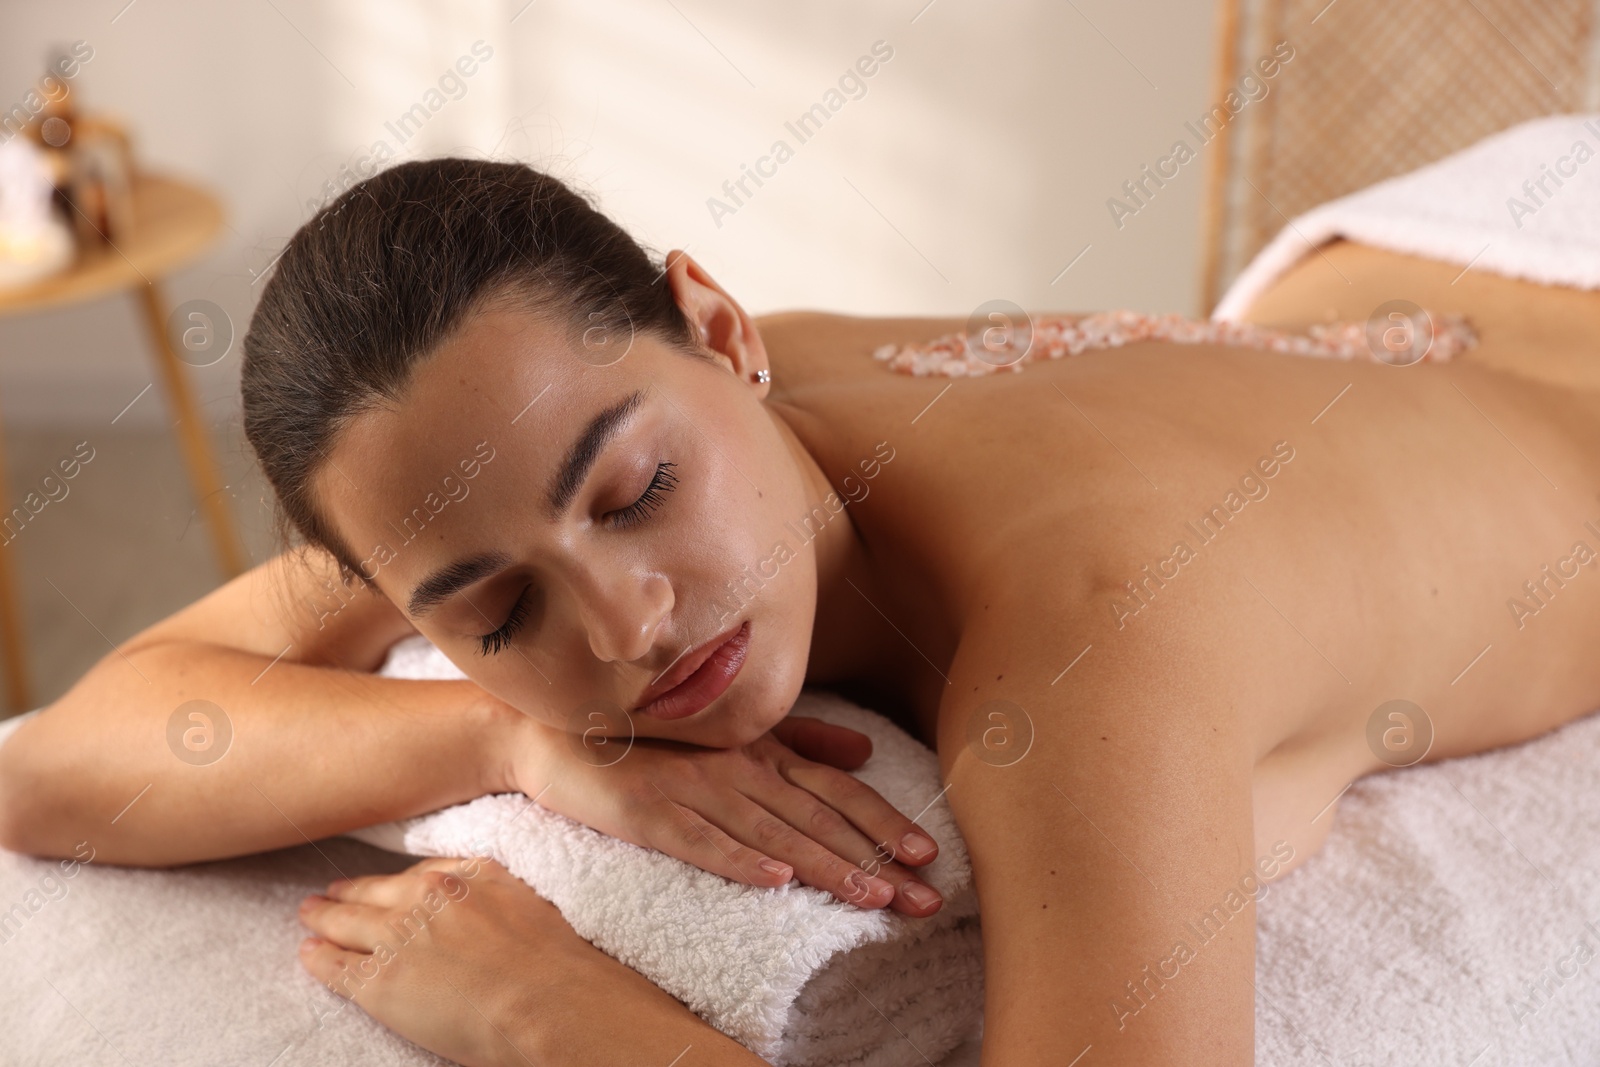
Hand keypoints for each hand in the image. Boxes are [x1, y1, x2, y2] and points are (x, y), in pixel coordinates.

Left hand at [298, 858, 761, 1066]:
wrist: (545, 1001)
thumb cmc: (553, 962)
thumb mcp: (528, 902)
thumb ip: (494, 890)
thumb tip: (480, 895)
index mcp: (464, 876)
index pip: (415, 872)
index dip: (392, 879)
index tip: (379, 881)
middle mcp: (424, 897)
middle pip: (373, 891)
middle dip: (347, 892)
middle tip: (326, 893)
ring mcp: (396, 937)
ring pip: (344, 922)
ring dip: (323, 917)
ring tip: (308, 915)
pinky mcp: (378, 982)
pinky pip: (335, 965)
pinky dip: (317, 957)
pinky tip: (307, 954)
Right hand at [504, 711, 943, 916]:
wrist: (559, 734)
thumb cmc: (653, 738)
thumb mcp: (733, 733)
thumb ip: (800, 741)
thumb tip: (864, 751)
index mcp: (761, 749)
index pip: (834, 788)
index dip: (883, 819)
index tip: (929, 853)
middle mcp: (736, 766)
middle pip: (816, 816)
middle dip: (874, 857)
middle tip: (924, 896)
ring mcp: (693, 788)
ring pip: (772, 831)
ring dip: (825, 865)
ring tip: (873, 896)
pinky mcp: (649, 812)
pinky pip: (701, 840)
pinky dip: (739, 858)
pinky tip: (776, 879)